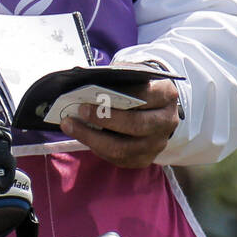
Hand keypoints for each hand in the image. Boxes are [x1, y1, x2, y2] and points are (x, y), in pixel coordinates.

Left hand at [60, 79, 179, 167]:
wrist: (152, 108)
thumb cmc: (136, 88)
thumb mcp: (132, 77)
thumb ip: (117, 80)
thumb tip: (88, 86)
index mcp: (166, 95)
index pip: (144, 95)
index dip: (119, 96)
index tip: (95, 95)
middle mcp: (167, 121)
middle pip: (135, 125)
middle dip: (104, 118)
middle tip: (80, 111)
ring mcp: (157, 143)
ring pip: (123, 148)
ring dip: (92, 138)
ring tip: (70, 126)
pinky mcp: (144, 159)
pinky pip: (118, 159)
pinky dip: (96, 148)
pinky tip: (83, 136)